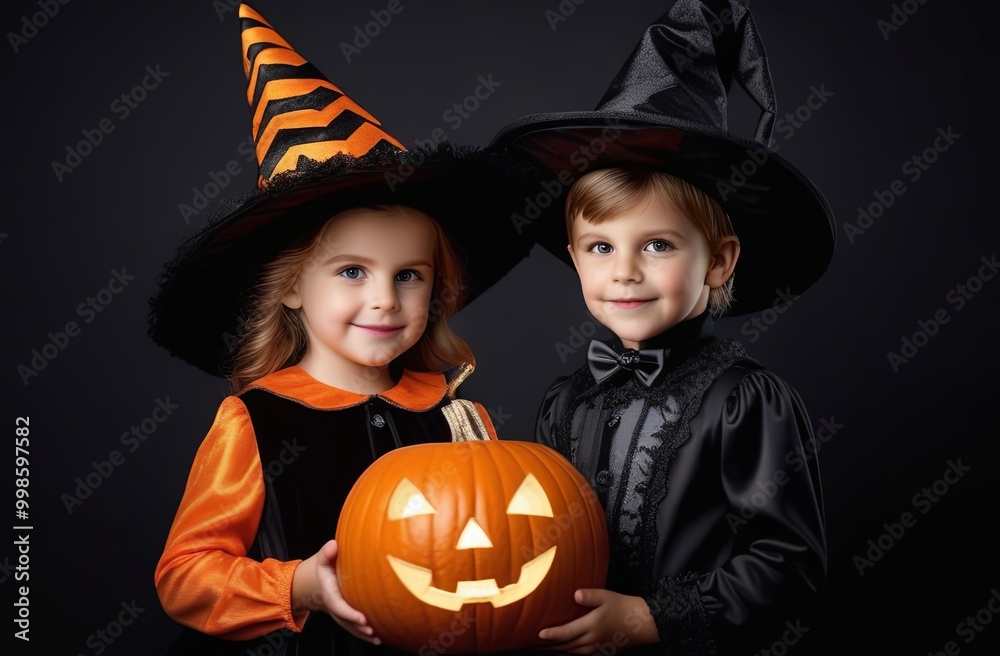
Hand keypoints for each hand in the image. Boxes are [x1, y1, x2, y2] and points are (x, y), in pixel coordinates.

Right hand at [292, 539, 379, 644]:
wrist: (312, 583)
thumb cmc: (322, 569)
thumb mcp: (322, 559)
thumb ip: (326, 553)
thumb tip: (333, 546)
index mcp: (329, 594)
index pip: (339, 606)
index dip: (350, 614)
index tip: (363, 618)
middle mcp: (334, 606)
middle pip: (345, 620)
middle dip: (357, 627)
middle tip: (371, 630)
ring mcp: (339, 613)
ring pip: (350, 626)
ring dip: (362, 634)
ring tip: (376, 639)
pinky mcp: (345, 615)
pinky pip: (353, 626)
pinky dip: (363, 634)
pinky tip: (377, 639)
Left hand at [537, 588, 657, 653]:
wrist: (643, 623)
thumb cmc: (623, 606)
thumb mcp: (606, 596)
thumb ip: (590, 595)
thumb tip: (575, 595)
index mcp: (592, 626)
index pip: (567, 633)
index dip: (552, 635)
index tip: (538, 635)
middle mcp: (593, 640)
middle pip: (567, 646)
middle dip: (550, 646)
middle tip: (534, 644)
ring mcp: (598, 648)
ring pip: (574, 652)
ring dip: (559, 651)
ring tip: (546, 648)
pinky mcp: (603, 651)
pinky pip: (582, 654)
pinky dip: (571, 653)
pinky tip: (566, 649)